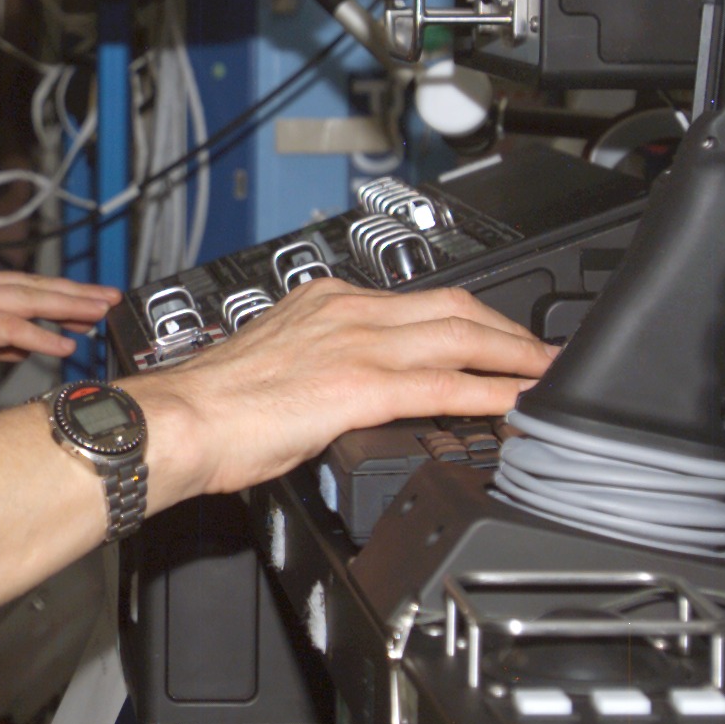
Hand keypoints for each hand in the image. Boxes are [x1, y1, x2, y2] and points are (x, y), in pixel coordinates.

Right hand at [0, 263, 119, 381]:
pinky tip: (63, 345)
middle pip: (36, 286)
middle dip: (76, 293)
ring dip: (69, 308)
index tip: (87, 298)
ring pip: (32, 300)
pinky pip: (13, 328)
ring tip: (98, 317)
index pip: (23, 284)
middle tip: (109, 298)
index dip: (58, 291)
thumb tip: (20, 344)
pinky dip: (41, 336)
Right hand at [129, 280, 554, 507]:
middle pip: (454, 307)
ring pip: (461, 338)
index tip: (494, 335)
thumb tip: (343, 393)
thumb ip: (321, 366)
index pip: (417, 301)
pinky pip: (443, 385)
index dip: (469, 317)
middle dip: (508, 330)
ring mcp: (356, 345)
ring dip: (514, 357)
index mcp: (324, 301)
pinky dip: (491, 393)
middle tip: (543, 353)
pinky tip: (516, 404)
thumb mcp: (277, 365)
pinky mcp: (359, 386)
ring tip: (547, 376)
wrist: (177, 422)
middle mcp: (346, 311)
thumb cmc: (209, 406)